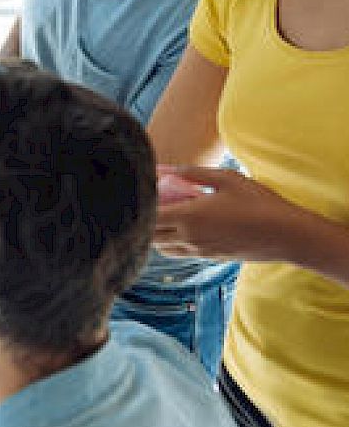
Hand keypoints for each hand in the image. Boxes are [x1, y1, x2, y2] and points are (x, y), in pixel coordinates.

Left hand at [154, 166, 310, 261]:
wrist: (286, 235)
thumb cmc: (258, 202)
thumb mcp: (226, 179)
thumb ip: (192, 173)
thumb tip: (164, 168)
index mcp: (188, 217)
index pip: (147, 217)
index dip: (140, 205)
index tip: (143, 191)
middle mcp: (189, 238)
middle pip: (149, 235)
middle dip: (144, 220)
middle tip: (153, 202)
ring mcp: (199, 251)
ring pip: (162, 248)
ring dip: (156, 234)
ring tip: (166, 215)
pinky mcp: (210, 258)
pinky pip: (180, 253)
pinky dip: (172, 242)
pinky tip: (184, 227)